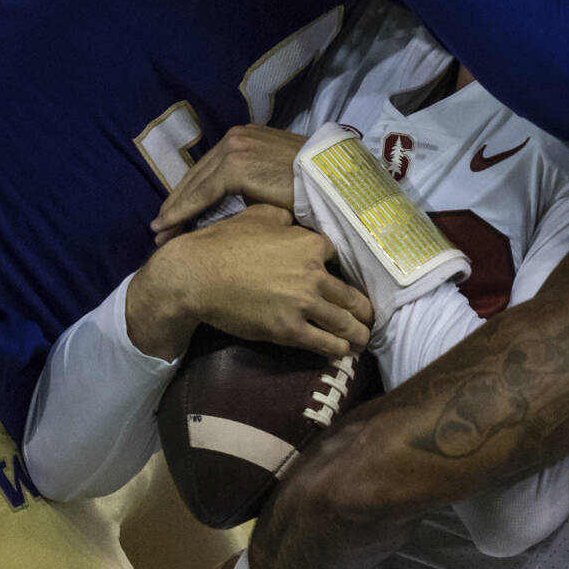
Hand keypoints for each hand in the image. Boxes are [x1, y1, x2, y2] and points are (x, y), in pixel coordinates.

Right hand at [127, 203, 372, 360]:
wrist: (197, 276)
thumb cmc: (224, 242)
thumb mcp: (258, 216)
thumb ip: (285, 219)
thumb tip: (294, 221)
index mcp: (310, 244)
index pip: (339, 257)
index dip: (343, 268)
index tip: (350, 279)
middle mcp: (314, 274)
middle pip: (351, 295)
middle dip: (365, 309)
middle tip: (371, 317)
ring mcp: (303, 304)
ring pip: (343, 322)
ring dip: (357, 333)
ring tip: (364, 339)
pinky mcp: (288, 329)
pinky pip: (323, 342)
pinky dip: (338, 349)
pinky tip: (345, 352)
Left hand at [153, 125, 307, 244]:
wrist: (332, 179)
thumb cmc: (312, 185)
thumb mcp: (276, 180)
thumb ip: (253, 185)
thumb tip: (237, 209)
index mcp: (245, 138)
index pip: (209, 169)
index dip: (189, 194)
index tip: (175, 217)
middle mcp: (235, 138)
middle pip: (197, 175)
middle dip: (177, 204)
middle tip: (160, 230)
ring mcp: (233, 149)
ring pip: (195, 185)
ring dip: (175, 211)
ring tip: (160, 234)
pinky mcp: (234, 166)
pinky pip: (202, 194)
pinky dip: (183, 212)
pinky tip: (170, 227)